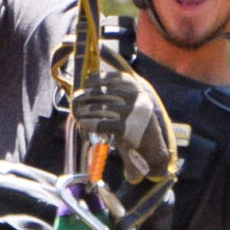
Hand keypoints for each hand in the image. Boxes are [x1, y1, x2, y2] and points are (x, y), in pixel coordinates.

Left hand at [71, 48, 172, 180]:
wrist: (153, 152)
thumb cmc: (137, 127)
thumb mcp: (132, 105)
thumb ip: (117, 92)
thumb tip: (92, 82)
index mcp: (139, 89)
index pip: (116, 76)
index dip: (99, 77)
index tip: (87, 80)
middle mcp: (138, 97)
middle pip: (105, 91)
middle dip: (87, 95)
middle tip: (76, 100)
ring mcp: (134, 112)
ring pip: (101, 107)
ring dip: (85, 110)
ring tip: (77, 113)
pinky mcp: (128, 128)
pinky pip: (102, 123)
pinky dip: (90, 123)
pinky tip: (83, 124)